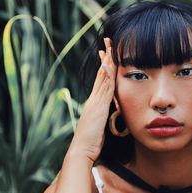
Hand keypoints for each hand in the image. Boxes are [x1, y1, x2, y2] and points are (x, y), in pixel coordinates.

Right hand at [69, 37, 116, 161]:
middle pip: (101, 74)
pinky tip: (108, 65)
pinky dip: (106, 76)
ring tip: (110, 47)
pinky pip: (104, 88)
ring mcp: (95, 101)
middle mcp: (94, 99)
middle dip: (105, 57)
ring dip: (107, 62)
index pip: (101, 80)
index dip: (104, 66)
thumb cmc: (91, 142)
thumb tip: (109, 114)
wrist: (81, 150)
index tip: (106, 54)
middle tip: (107, 42)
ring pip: (103, 77)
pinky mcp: (98, 107)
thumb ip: (103, 117)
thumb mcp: (99, 126)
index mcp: (95, 102)